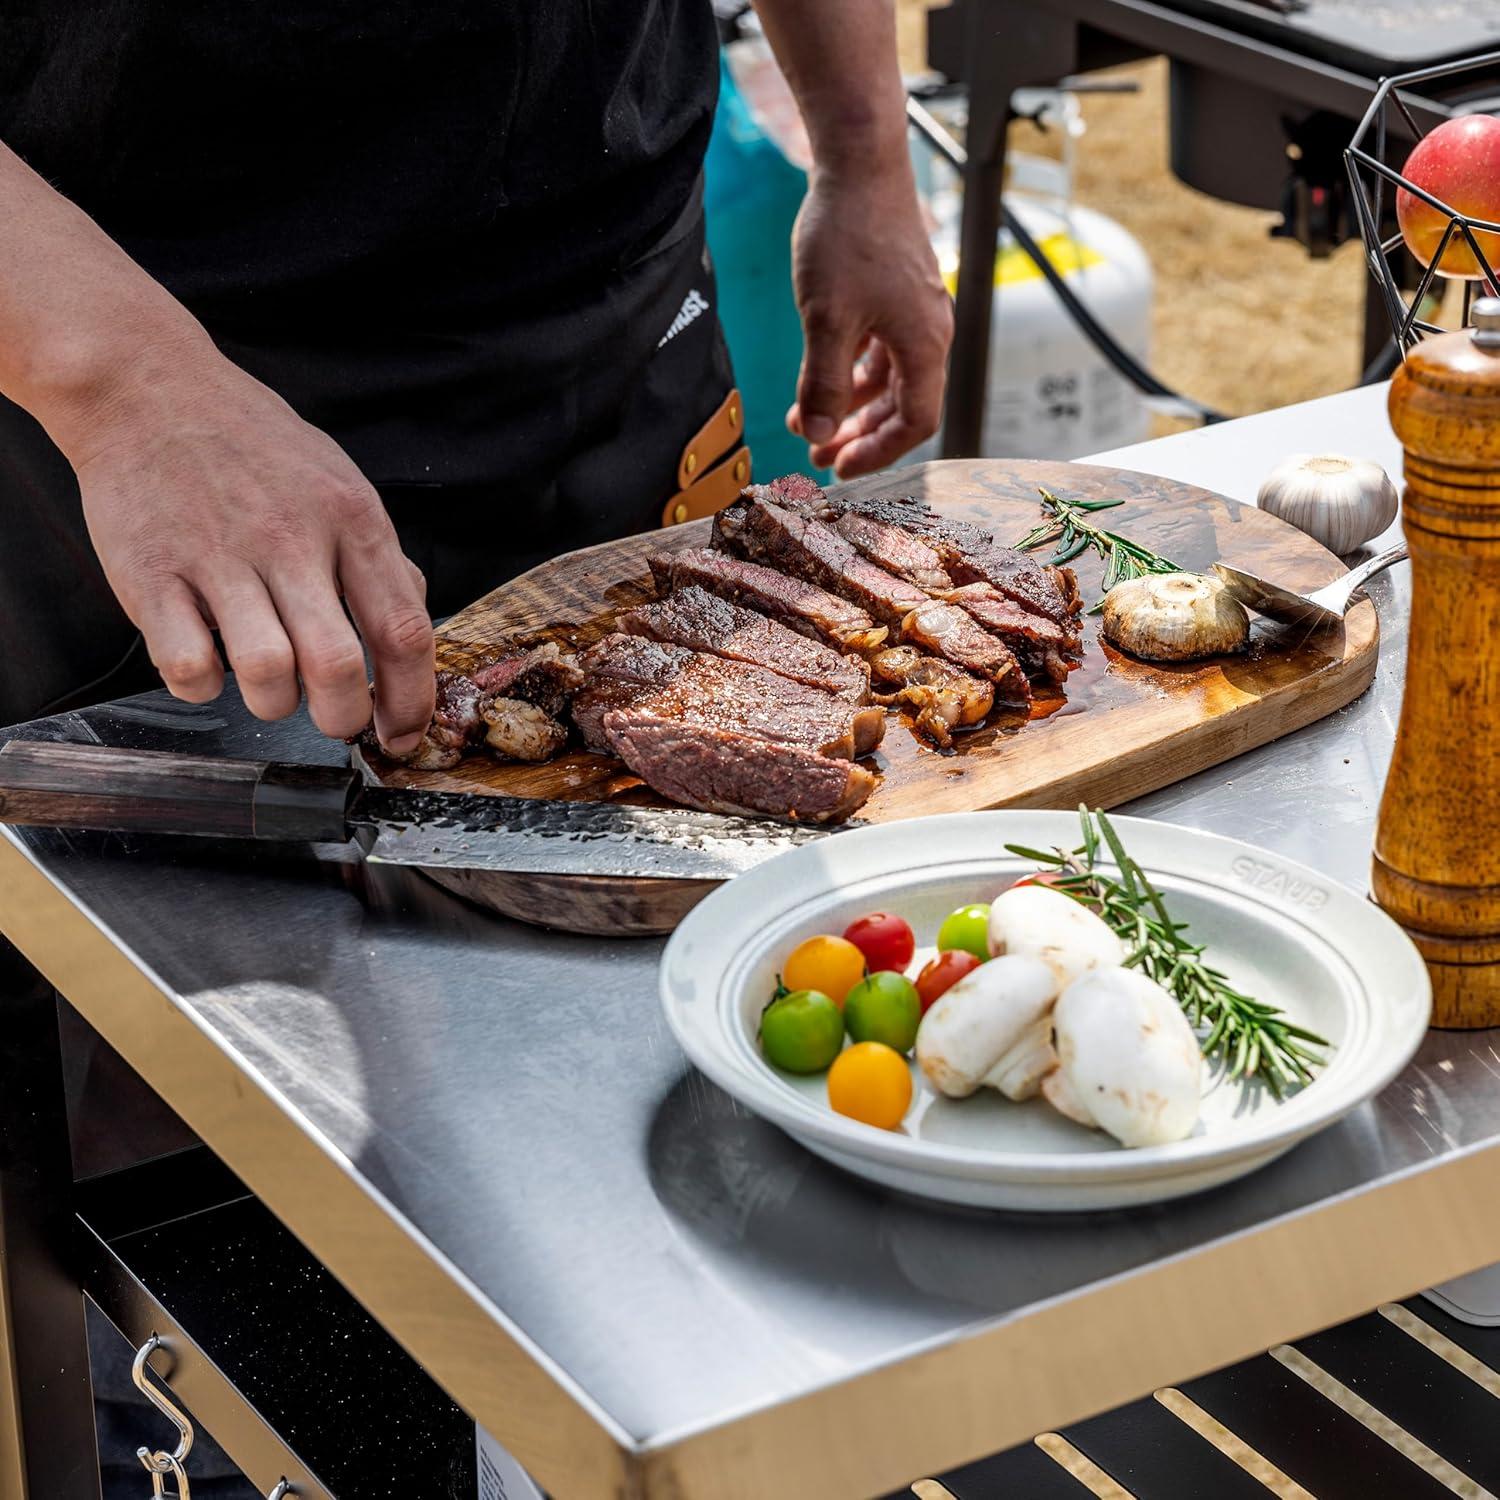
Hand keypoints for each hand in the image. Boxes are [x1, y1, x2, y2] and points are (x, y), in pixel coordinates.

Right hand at [65, 339, 434, 751]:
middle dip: (345, 717)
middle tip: (337, 719)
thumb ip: (378, 557)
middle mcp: (291, 539)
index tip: (404, 732)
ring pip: (267, 674)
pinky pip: (189, 666)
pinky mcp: (151, 574)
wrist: (148, 389)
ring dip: (275, 705)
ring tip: (270, 686)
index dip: (412, 700)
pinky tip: (208, 663)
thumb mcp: (340, 482)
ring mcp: (218, 557)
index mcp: (351, 519)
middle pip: (338, 665)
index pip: (405, 631)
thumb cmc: (252, 443)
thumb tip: (410, 628)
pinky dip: (203, 686)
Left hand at [786, 164, 952, 477]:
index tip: (837, 465)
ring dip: (848, 403)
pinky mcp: (896, 293)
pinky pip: (879, 349)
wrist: (859, 161)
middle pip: (902, 405)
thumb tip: (817, 434)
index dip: (878, 451)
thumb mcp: (826, 319)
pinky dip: (850, 369)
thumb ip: (822, 382)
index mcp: (925, 344)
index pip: (915, 421)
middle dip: (858, 433)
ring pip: (887, 378)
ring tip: (804, 418)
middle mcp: (928, 331)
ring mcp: (913, 311)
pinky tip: (819, 375)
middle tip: (817, 453)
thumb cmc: (846, 236)